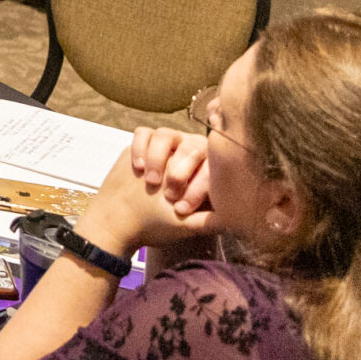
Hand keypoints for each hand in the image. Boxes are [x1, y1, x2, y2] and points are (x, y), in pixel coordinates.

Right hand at [80, 137, 219, 258]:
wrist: (121, 222)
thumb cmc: (157, 224)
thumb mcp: (188, 226)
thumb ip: (213, 221)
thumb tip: (239, 218)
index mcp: (203, 172)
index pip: (211, 166)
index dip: (198, 185)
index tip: (181, 209)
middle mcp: (187, 154)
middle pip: (192, 145)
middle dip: (180, 172)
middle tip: (168, 196)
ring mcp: (163, 147)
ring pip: (167, 134)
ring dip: (158, 157)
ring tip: (151, 181)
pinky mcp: (141, 145)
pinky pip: (143, 133)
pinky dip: (141, 147)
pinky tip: (139, 167)